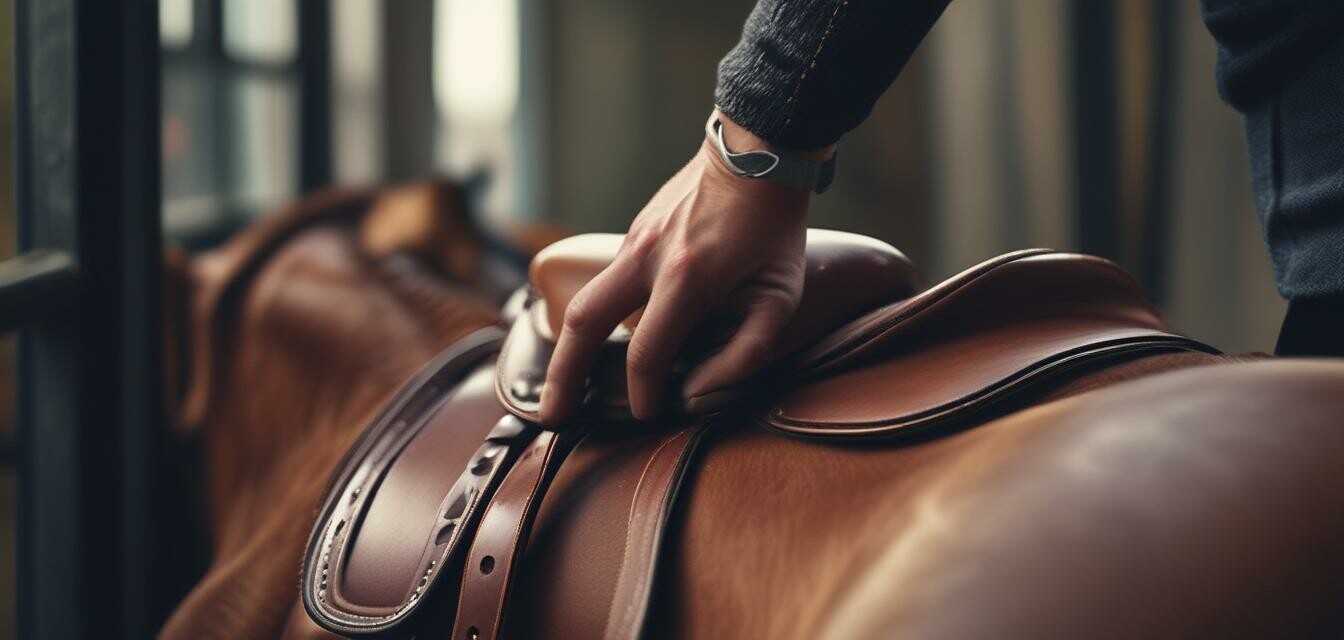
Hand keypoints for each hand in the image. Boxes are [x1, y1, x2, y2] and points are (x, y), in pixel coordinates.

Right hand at [539, 111, 828, 423]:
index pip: (647, 353)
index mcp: (685, 279)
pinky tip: (607, 338)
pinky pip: (611, 282)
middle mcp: (647, 258)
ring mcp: (634, 240)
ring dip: (572, 347)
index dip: (642, 393)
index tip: (646, 413)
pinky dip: (602, 315)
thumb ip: (747, 350)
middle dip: (563, 375)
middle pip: (583, 323)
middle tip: (552, 414)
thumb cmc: (774, 230)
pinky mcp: (634, 232)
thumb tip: (700, 389)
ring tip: (565, 384)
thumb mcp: (781, 296)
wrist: (757, 154)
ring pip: (588, 301)